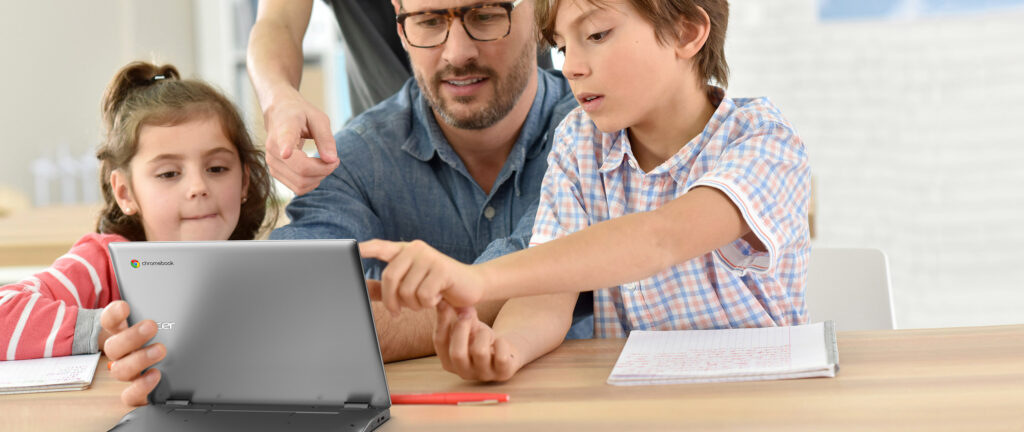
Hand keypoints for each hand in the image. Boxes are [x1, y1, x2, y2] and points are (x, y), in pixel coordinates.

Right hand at [99, 301, 164, 405]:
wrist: (162, 371)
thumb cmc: (159, 343)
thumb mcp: (159, 327)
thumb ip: (164, 317)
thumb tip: (179, 304)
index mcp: (122, 334)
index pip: (110, 321)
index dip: (114, 315)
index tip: (124, 307)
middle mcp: (121, 355)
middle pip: (113, 347)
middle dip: (132, 337)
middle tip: (151, 326)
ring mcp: (127, 374)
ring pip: (120, 370)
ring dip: (139, 359)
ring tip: (160, 350)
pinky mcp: (135, 393)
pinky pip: (129, 396)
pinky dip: (140, 387)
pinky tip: (154, 375)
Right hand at [262, 87, 338, 194]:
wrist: (279, 114)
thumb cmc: (301, 115)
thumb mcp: (318, 119)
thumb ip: (326, 138)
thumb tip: (332, 160)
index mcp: (284, 129)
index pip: (283, 141)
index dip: (286, 148)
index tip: (286, 153)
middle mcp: (274, 149)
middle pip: (302, 171)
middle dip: (324, 170)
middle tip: (334, 159)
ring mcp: (272, 163)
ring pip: (301, 184)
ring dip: (319, 177)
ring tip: (324, 162)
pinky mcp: (275, 173)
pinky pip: (298, 188)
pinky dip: (312, 183)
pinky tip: (315, 169)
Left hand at [360, 239, 485, 314]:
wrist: (471, 286)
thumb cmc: (437, 287)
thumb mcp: (411, 285)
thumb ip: (387, 287)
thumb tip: (363, 289)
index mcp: (405, 250)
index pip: (380, 247)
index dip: (365, 249)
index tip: (351, 250)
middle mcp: (415, 249)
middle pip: (389, 277)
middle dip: (391, 300)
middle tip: (397, 312)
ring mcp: (429, 257)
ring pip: (406, 291)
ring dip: (414, 304)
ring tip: (427, 299)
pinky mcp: (442, 269)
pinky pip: (423, 296)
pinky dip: (429, 303)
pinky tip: (440, 296)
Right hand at [433, 302, 521, 381]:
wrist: (507, 353)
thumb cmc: (481, 340)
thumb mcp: (468, 327)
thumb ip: (457, 315)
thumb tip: (443, 299)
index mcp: (449, 362)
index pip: (440, 342)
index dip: (442, 320)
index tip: (447, 303)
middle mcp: (464, 372)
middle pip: (457, 354)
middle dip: (461, 330)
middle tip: (467, 316)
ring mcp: (484, 374)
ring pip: (480, 352)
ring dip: (483, 334)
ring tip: (485, 332)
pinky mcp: (502, 373)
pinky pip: (501, 357)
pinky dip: (501, 343)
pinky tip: (500, 341)